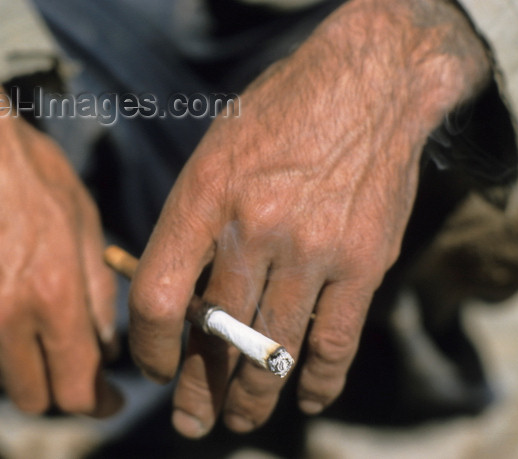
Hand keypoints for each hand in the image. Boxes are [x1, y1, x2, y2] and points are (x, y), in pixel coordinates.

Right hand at [0, 85, 121, 415]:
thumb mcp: (86, 226)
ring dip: (20, 366)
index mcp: (51, 294)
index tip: (107, 399)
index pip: (77, 387)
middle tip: (70, 362)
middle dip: (60, 388)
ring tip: (29, 323)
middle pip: (34, 398)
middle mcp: (1, 315)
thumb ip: (99, 297)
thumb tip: (104, 349)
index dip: (99, 403)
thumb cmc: (32, 178)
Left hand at [129, 0, 489, 436]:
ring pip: (272, 352)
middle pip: (216, 337)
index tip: (154, 365)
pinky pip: (334, 343)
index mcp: (205, 197)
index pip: (157, 298)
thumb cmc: (279, 116)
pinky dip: (318, 382)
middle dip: (198, 391)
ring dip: (251, 397)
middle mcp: (255, 229)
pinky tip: (305, 400)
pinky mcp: (363, 263)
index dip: (149, 347)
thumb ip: (192, 226)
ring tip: (238, 419)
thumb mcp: (214, 154)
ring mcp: (313, 250)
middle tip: (190, 422)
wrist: (368, 83)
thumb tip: (175, 300)